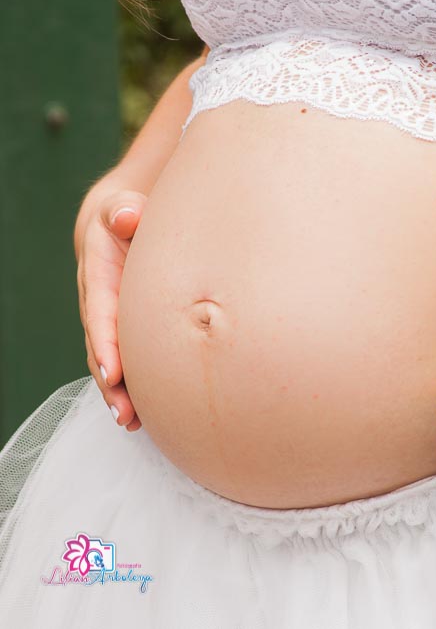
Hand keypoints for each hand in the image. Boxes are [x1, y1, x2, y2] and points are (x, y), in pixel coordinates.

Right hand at [78, 187, 147, 430]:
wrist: (124, 224)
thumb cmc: (130, 217)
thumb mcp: (123, 209)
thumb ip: (123, 212)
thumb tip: (126, 217)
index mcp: (98, 276)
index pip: (102, 314)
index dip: (107, 344)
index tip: (115, 372)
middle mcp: (99, 303)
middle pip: (103, 348)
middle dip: (111, 382)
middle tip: (124, 411)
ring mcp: (110, 320)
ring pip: (112, 361)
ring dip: (119, 393)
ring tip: (130, 421)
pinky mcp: (125, 330)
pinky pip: (126, 362)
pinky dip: (132, 387)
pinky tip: (143, 416)